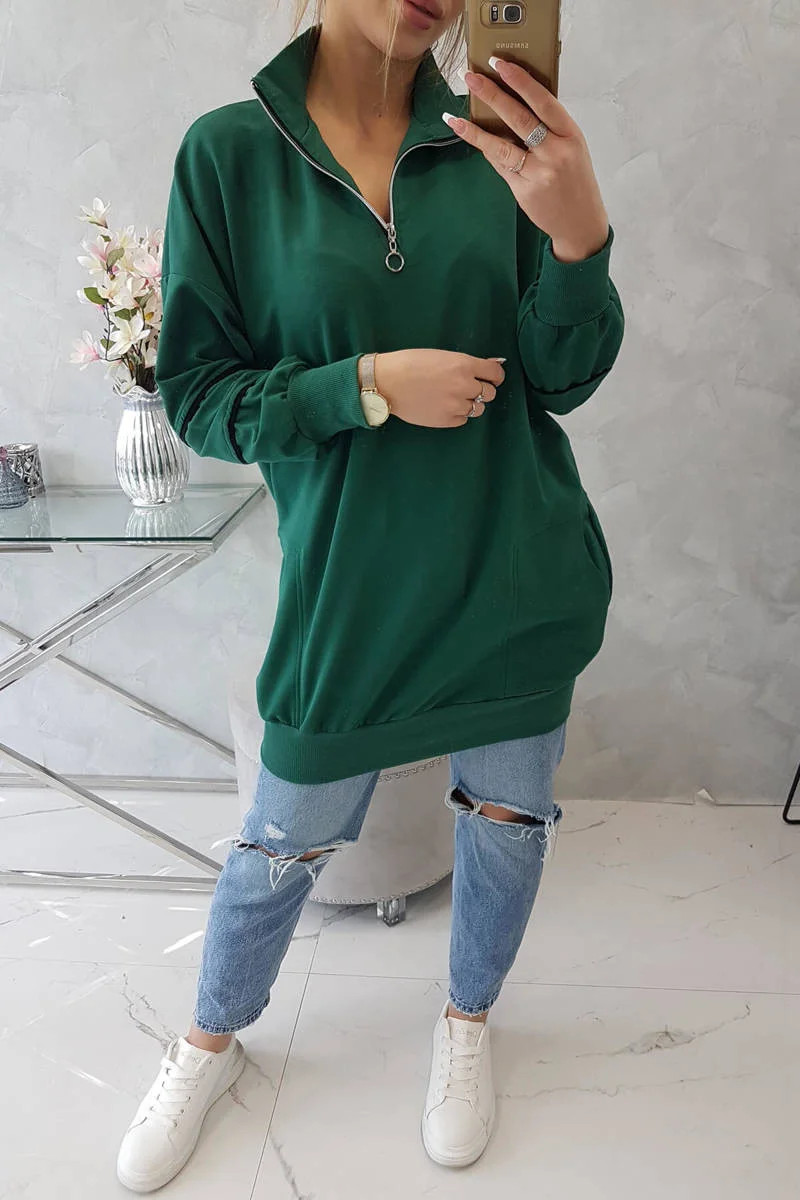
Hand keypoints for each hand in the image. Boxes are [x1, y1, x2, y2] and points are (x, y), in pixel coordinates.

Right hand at [373, 349, 504, 427]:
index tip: (492, 378)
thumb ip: (466, 364)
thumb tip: (491, 366)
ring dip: (470, 403)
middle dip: (482, 389)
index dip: (496, 376)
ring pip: (478, 409)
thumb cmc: (410, 363)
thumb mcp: (442, 356)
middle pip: (489, 393)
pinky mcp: (447, 421)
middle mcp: (464, 386)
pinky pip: (463, 419)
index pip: (495, 373)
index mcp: (464, 365)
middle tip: (467, 387)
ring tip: (452, 398)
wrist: (387, 383)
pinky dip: (457, 414)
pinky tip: (443, 406)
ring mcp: (456, 406)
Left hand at [444, 60, 608, 262]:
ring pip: (501, 145)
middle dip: (491, 94)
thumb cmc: (576, 181)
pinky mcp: (523, 190)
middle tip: (469, 77)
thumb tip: (518, 102)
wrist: (581, 223)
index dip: (520, 80)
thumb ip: (551, 128)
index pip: (543, 101)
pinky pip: (500, 165)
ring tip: (455, 115)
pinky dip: (485, 148)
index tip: (499, 64)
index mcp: (571, 135)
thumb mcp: (573, 148)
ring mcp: (538, 173)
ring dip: (475, 129)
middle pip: (518, 118)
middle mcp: (555, 152)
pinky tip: (469, 135)